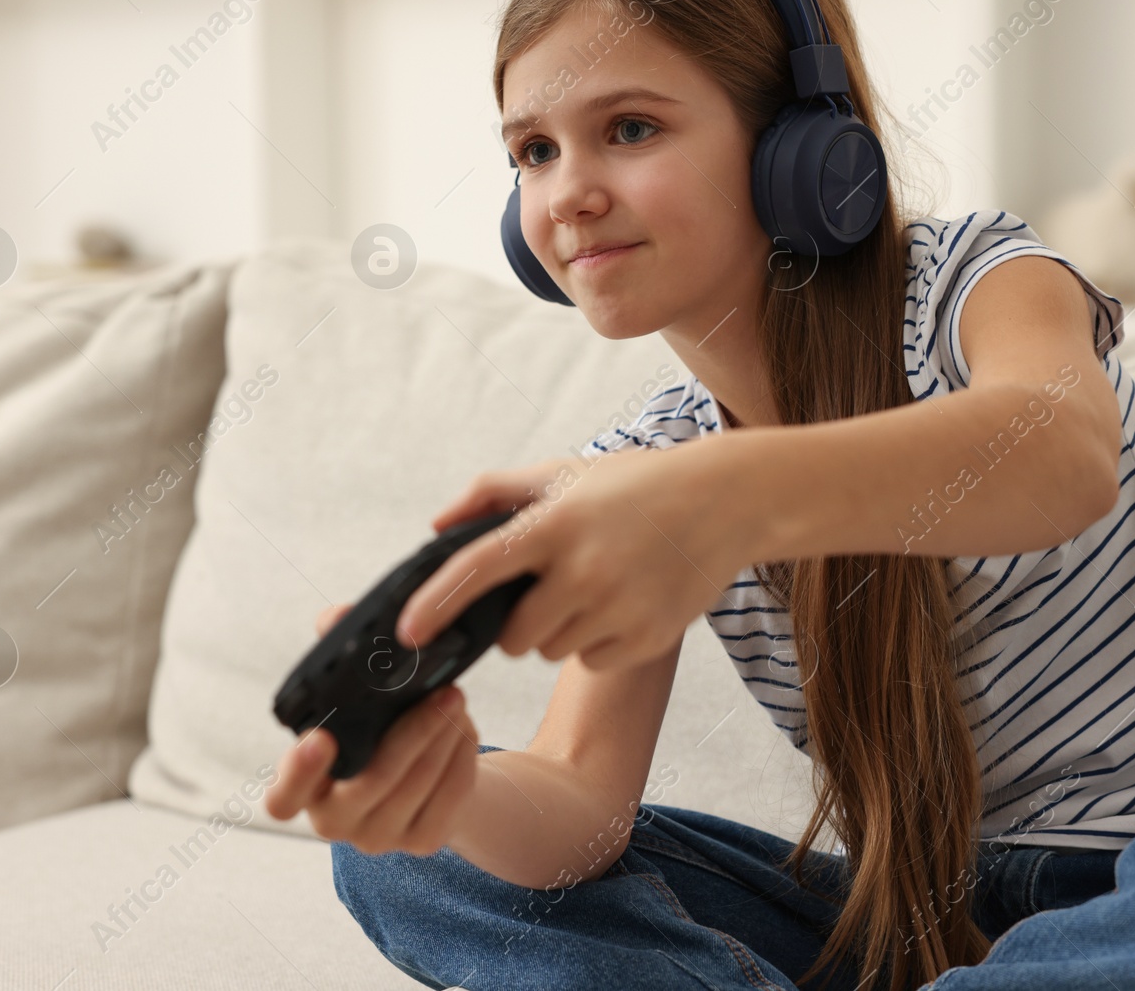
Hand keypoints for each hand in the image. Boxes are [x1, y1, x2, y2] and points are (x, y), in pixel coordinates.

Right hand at [264, 604, 481, 855]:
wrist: (429, 773)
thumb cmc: (379, 728)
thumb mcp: (358, 694)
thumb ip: (338, 655)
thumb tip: (334, 619)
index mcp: (305, 787)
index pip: (281, 800)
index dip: (297, 774)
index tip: (320, 737)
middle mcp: (336, 821)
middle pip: (371, 784)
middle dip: (410, 735)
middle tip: (441, 692)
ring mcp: (380, 838)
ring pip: (416, 787)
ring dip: (442, 737)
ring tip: (456, 698)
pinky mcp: (423, 842)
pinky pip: (449, 797)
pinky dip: (461, 758)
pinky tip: (464, 728)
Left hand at [394, 441, 763, 670]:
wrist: (727, 500)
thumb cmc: (636, 484)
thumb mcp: (566, 472)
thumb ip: (494, 492)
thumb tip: (436, 525)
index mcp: (555, 523)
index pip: (478, 568)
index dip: (437, 602)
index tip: (407, 632)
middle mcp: (584, 569)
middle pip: (514, 637)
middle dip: (516, 625)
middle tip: (548, 592)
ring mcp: (620, 607)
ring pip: (552, 652)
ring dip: (559, 632)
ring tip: (597, 588)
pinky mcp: (649, 638)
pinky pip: (592, 662)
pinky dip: (597, 643)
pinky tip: (624, 605)